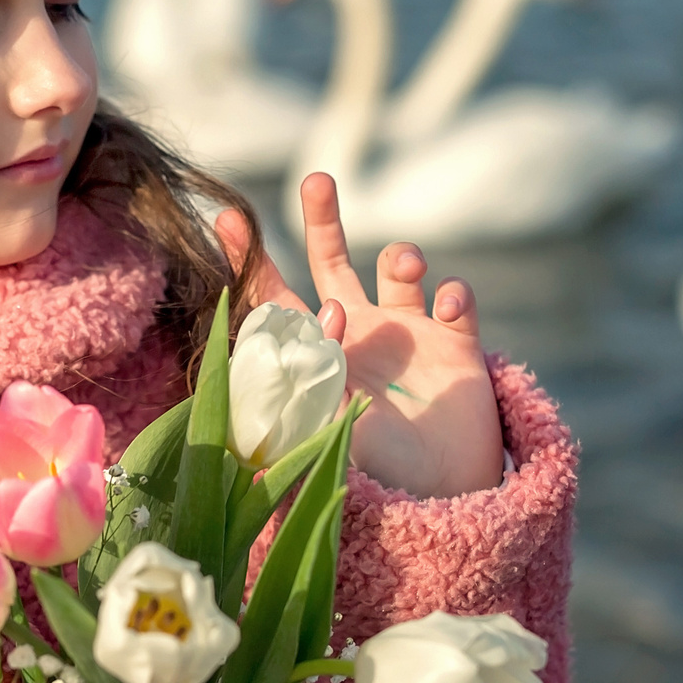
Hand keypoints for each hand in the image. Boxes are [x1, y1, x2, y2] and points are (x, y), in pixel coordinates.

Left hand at [216, 173, 505, 499]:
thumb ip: (308, 377)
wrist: (443, 502)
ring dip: (402, 256)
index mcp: (317, 353)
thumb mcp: (324, 426)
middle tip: (315, 180)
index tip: (226, 219)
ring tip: (405, 266)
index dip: (251, 262)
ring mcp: (409, 335)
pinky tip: (450, 305)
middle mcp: (359, 334)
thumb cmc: (374, 471)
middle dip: (324, 219)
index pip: (276, 299)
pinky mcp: (456, 345)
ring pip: (399, 268)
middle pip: (333, 261)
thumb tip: (303, 322)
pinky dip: (454, 291)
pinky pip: (456, 299)